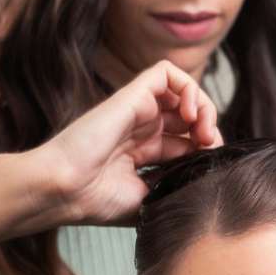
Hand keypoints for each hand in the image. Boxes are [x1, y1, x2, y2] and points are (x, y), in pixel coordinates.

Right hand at [20, 60, 219, 231]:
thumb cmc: (97, 202)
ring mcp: (137, 110)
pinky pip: (167, 72)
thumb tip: (206, 180)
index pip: (186, 143)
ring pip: (183, 91)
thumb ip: (173, 186)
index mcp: (143, 153)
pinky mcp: (132, 94)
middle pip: (189, 117)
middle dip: (209, 131)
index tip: (210, 168)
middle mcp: (141, 128)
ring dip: (205, 108)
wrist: (65, 190)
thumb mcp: (147, 200)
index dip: (204, 152)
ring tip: (204, 132)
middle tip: (210, 150)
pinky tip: (191, 115)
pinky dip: (189, 87)